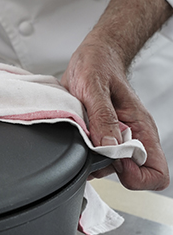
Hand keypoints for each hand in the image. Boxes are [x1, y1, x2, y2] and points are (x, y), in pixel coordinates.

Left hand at [61, 0, 170, 190]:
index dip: (136, 177)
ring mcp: (116, 140)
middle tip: (91, 146)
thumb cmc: (98, 66)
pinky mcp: (101, 138)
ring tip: (83, 134)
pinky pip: (95, 158)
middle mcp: (132, 138)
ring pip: (110, 169)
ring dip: (92, 159)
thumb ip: (103, 118)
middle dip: (108, 168)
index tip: (115, 162)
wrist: (92, 57)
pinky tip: (78, 135)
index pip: (156, 173)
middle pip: (130, 177)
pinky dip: (83, 153)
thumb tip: (108, 146)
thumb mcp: (95, 88)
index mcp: (141, 129)